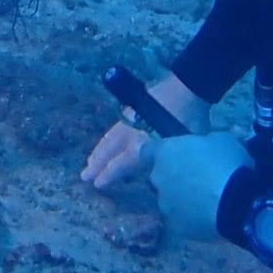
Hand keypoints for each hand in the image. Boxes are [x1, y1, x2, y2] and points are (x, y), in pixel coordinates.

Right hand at [80, 71, 209, 189]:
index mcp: (141, 145)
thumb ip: (168, 160)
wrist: (185, 88)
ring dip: (99, 151)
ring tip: (89, 161)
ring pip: (109, 138)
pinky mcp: (132, 111)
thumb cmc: (188, 119)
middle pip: (109, 151)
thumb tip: (162, 172)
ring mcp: (129, 120)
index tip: (96, 184)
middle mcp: (130, 134)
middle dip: (96, 164)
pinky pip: (114, 128)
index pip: (121, 163)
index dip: (108, 174)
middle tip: (84, 176)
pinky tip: (105, 141)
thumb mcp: (182, 145)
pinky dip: (107, 138)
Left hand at [141, 131, 252, 239]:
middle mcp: (158, 177)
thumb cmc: (228, 164)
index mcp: (165, 151)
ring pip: (169, 200)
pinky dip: (192, 219)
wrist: (238, 203)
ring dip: (182, 200)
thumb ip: (205, 142)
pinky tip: (210, 218)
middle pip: (159, 177)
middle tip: (198, 180)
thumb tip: (206, 146)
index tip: (174, 157)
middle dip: (174, 178)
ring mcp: (165, 204)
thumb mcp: (222, 140)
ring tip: (207, 203)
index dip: (160, 154)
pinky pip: (182, 220)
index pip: (148, 151)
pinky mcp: (176, 226)